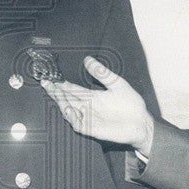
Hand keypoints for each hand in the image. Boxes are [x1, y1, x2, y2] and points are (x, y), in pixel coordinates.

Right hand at [41, 56, 155, 155]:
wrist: (142, 123)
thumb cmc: (131, 105)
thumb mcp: (117, 84)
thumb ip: (102, 73)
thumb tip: (88, 59)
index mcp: (92, 97)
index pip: (72, 89)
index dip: (61, 84)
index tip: (51, 77)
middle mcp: (88, 108)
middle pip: (67, 99)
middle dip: (56, 91)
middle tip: (46, 82)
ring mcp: (89, 118)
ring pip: (69, 110)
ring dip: (61, 102)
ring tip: (54, 92)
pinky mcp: (92, 129)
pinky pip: (78, 123)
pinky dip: (72, 116)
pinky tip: (67, 108)